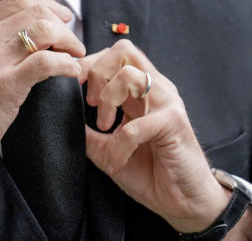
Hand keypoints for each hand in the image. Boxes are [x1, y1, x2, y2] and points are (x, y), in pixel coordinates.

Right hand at [0, 0, 83, 214]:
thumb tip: (27, 36)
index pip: (17, 0)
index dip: (47, 5)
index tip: (61, 17)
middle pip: (35, 11)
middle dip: (63, 23)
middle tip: (72, 40)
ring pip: (44, 30)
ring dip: (69, 41)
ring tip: (75, 55)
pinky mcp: (6, 84)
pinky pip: (47, 62)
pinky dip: (67, 64)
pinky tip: (71, 71)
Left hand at [79, 40, 231, 232]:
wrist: (185, 202)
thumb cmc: (152, 174)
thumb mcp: (110, 151)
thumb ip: (91, 133)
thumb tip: (66, 119)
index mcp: (141, 93)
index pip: (116, 55)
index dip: (91, 64)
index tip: (76, 87)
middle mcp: (156, 90)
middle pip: (124, 50)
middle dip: (98, 72)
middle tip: (91, 103)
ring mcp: (167, 103)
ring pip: (130, 75)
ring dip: (108, 101)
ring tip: (105, 128)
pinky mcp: (174, 122)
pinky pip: (137, 123)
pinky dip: (120, 143)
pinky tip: (119, 159)